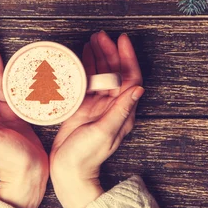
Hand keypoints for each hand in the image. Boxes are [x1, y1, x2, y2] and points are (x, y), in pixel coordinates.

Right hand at [50, 31, 143, 207]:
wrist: (69, 172)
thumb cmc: (86, 156)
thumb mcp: (104, 132)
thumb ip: (120, 110)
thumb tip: (138, 89)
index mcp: (122, 111)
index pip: (130, 77)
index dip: (127, 57)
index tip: (121, 39)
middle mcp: (112, 106)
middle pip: (115, 72)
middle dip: (109, 52)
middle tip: (100, 35)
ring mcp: (98, 106)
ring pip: (101, 75)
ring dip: (98, 57)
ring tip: (91, 40)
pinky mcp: (83, 108)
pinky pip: (86, 83)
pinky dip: (84, 68)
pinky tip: (80, 56)